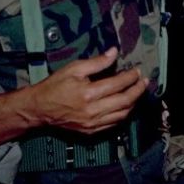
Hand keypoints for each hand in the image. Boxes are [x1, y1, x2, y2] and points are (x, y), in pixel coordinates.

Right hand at [23, 48, 146, 133]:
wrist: (39, 108)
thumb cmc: (55, 86)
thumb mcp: (74, 68)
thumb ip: (97, 62)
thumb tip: (114, 52)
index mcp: (88, 94)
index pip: (118, 84)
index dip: (131, 77)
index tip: (137, 71)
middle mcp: (92, 111)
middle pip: (125, 101)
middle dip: (138, 90)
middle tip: (144, 81)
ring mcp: (92, 123)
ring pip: (122, 115)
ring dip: (133, 103)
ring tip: (137, 92)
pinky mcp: (90, 131)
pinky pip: (113, 124)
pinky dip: (123, 114)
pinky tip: (125, 105)